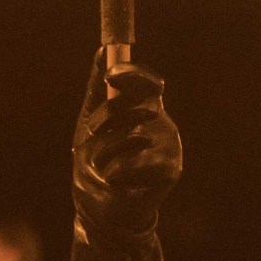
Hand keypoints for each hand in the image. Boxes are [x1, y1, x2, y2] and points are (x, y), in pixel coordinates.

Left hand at [72, 48, 181, 244]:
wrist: (99, 209)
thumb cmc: (96, 163)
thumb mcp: (89, 122)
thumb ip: (96, 88)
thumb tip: (102, 51)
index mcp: (144, 111)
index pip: (149, 83)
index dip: (133, 75)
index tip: (111, 75)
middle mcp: (161, 125)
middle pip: (142, 104)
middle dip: (109, 116)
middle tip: (93, 130)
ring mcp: (170, 147)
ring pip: (135, 135)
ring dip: (107, 152)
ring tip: (103, 167)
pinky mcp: (171, 170)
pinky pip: (137, 162)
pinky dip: (116, 173)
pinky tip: (115, 182)